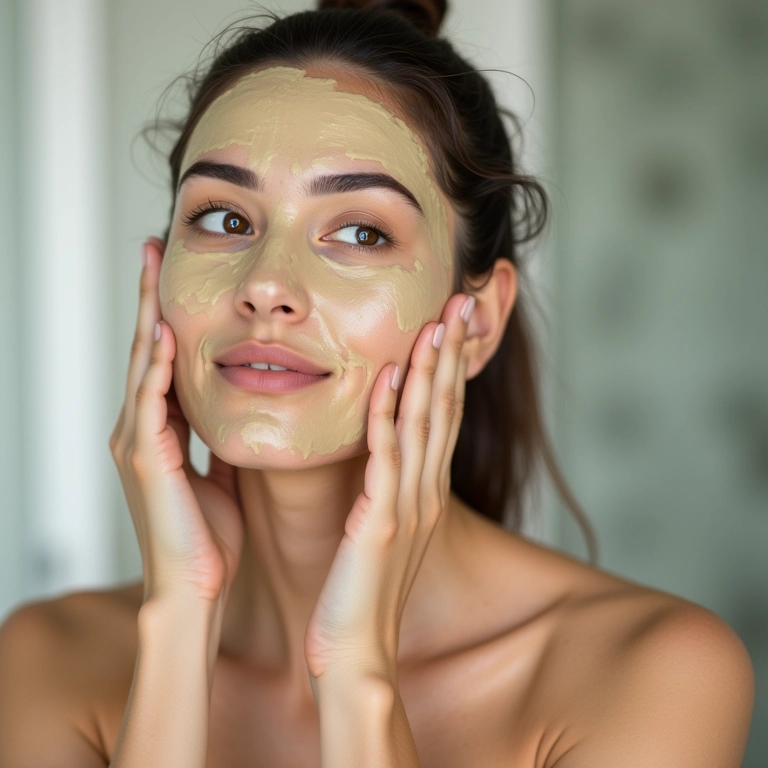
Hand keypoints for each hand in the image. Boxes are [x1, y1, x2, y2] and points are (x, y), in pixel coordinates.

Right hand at [109, 238, 244, 604]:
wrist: (197, 592)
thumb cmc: (211, 540)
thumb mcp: (222, 476)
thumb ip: (221, 441)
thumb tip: (242, 410)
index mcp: (162, 434)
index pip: (165, 360)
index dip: (169, 315)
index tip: (177, 275)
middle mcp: (141, 431)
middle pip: (148, 349)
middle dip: (151, 298)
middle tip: (155, 248)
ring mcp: (138, 444)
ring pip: (143, 365)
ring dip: (149, 314)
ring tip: (153, 267)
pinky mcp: (146, 462)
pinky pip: (151, 404)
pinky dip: (157, 367)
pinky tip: (166, 333)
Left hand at [304, 292, 472, 678]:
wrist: (356, 656)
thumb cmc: (360, 595)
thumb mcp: (382, 532)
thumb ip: (387, 491)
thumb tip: (382, 457)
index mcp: (424, 493)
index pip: (444, 418)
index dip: (451, 368)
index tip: (453, 323)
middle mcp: (426, 493)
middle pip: (446, 411)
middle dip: (453, 355)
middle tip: (462, 302)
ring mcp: (408, 507)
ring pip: (426, 426)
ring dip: (432, 372)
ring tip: (438, 322)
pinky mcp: (382, 524)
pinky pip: (387, 460)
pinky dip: (391, 417)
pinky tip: (392, 378)